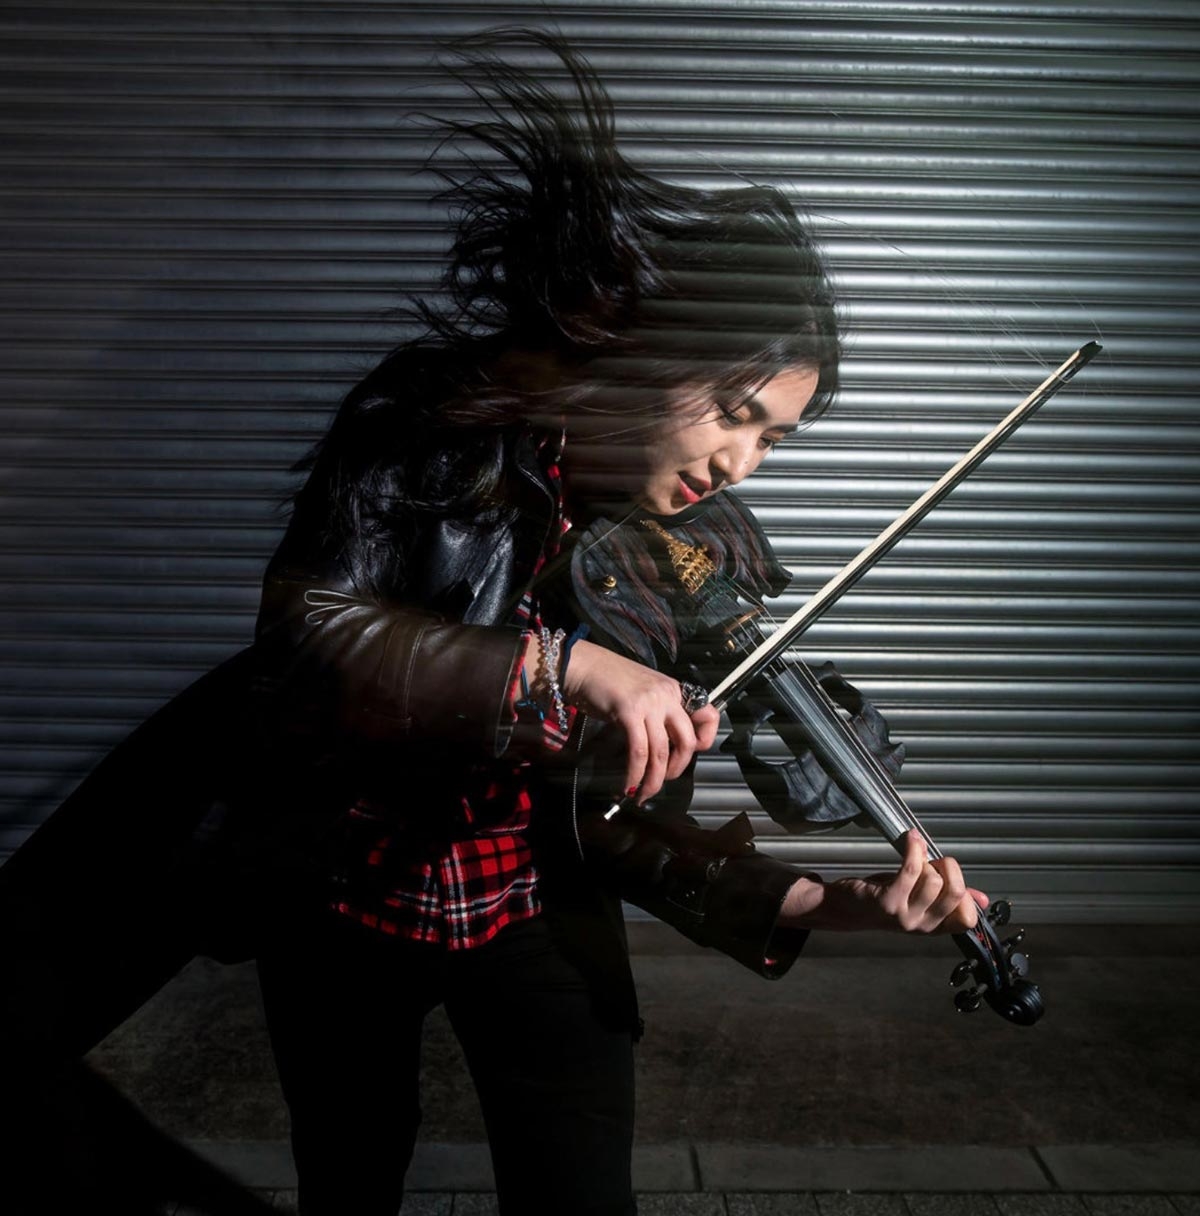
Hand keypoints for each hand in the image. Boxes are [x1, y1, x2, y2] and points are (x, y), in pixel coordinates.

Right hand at [559, 638, 719, 802]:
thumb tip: (664, 745)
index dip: (704, 741)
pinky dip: (635, 774)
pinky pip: (639, 751)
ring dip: (653, 780)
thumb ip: (658, 713)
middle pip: (686, 741)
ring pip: (661, 752)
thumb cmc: (607, 680)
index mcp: (674, 690)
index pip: (709, 716)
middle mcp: (667, 696)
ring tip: (642, 793)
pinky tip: (628, 784)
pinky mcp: (629, 712)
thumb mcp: (644, 692)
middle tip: (662, 781)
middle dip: (676, 770)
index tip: (687, 755)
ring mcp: (649, 703)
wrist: (583, 665)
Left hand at [780, 829, 986, 933]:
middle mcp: (922, 926)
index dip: (965, 892)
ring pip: (933, 879)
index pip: (967, 918)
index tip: (950, 876)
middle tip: (935, 860)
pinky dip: (913, 849)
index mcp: (934, 927)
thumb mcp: (921, 903)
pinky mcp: (887, 901)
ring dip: (925, 859)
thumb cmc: (884, 900)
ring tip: (914, 855)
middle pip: (954, 893)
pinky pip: (910, 870)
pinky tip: (910, 840)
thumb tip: (982, 900)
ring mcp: (904, 915)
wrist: (845, 908)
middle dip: (949, 867)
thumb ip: (950, 901)